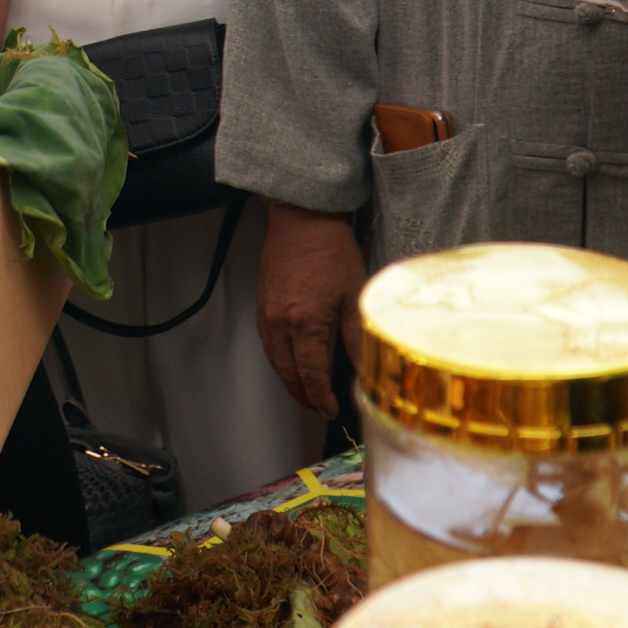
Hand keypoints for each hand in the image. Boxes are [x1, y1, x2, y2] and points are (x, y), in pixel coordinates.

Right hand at [257, 201, 365, 418]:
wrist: (302, 217)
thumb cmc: (331, 249)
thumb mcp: (353, 294)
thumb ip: (356, 336)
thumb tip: (365, 365)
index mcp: (305, 324)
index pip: (311, 375)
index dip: (321, 397)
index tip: (330, 409)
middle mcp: (281, 323)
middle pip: (288, 373)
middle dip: (302, 395)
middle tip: (316, 407)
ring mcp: (267, 313)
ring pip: (274, 359)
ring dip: (288, 380)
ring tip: (304, 391)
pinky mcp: (262, 302)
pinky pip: (266, 341)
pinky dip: (278, 358)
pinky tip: (289, 359)